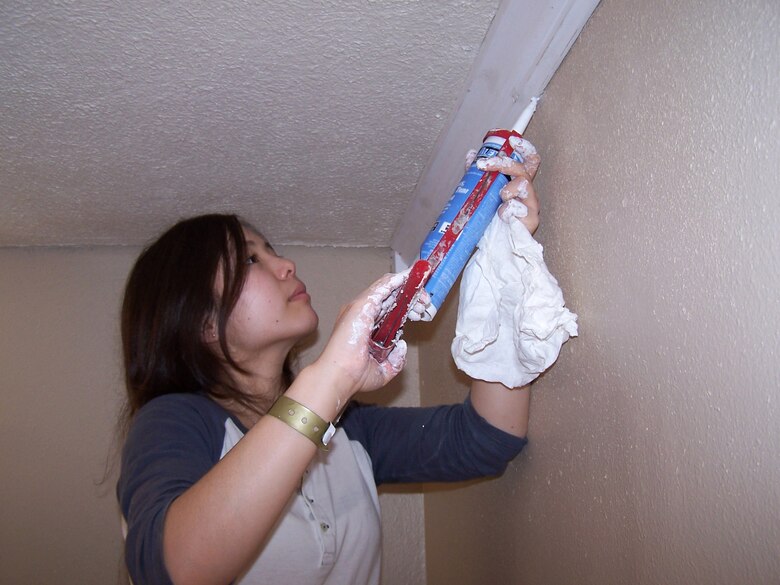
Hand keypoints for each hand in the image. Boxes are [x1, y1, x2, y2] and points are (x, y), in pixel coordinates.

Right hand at [313, 271, 412, 399]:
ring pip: (387, 289)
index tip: (420, 312)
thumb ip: (395, 360)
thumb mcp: (383, 371)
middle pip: (389, 296)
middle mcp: (361, 314)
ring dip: (407, 288)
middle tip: (425, 303)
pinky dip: (396, 281)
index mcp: (364, 326)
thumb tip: (401, 344)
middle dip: (410, 297)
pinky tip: (409, 277)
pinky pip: (382, 287)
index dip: (406, 307)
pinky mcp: (361, 305)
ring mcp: (360, 308)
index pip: (388, 308)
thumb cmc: (354, 376)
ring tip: (423, 295)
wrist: (340, 376)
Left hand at [473, 137, 540, 234]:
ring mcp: (531, 206)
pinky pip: (519, 207)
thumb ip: (478, 176)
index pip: (530, 161)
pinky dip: (507, 210)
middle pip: (523, 169)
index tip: (512, 140)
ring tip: (498, 204)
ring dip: (506, 191)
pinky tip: (503, 217)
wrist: (494, 249)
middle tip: (484, 165)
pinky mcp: (531, 221)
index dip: (525, 147)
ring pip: (523, 185)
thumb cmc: (491, 223)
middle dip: (502, 163)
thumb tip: (470, 155)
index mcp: (518, 185)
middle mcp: (528, 193)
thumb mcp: (482, 195)